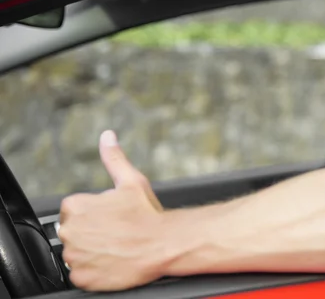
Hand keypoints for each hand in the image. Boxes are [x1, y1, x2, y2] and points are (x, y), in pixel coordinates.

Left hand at [59, 130, 165, 290]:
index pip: (74, 210)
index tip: (110, 218)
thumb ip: (114, 158)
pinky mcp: (81, 277)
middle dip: (91, 233)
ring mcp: (75, 256)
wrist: (163, 245)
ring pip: (76, 254)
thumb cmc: (148, 215)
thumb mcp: (132, 181)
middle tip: (116, 234)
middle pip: (73, 232)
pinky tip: (112, 262)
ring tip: (116, 248)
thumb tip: (107, 136)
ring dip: (92, 253)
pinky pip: (81, 274)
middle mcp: (70, 231)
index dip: (94, 214)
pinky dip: (94, 271)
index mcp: (77, 206)